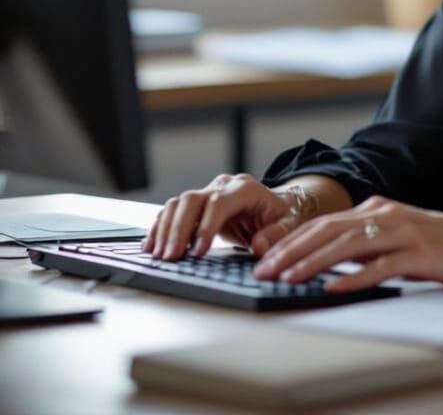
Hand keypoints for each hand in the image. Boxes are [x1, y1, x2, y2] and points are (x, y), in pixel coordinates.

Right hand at [143, 173, 312, 260]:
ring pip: (178, 204)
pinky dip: (160, 227)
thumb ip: (277, 235)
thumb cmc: (283, 215)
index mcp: (245, 189)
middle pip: (192, 200)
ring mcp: (208, 193)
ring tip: (159, 255)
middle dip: (179, 229)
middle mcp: (223, 187)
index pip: (219, 202)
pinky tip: (153, 245)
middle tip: (171, 257)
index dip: (206, 225)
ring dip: (165, 229)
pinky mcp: (197, 205)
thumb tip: (259, 246)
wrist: (277, 205)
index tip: (198, 251)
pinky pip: (173, 211)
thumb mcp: (290, 224)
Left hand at [251, 195, 442, 293]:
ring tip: (286, 277)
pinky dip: (354, 276)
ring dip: (312, 262)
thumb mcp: (401, 238)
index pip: (325, 222)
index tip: (263, 257)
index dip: (291, 239)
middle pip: (328, 230)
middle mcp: (386, 215)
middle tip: (261, 269)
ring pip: (347, 244)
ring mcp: (404, 232)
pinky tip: (333, 287)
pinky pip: (381, 266)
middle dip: (290, 249)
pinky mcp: (420, 253)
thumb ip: (369, 244)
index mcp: (379, 209)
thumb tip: (330, 262)